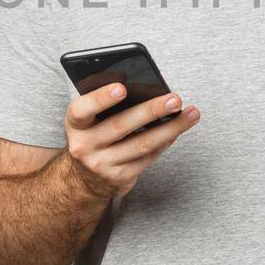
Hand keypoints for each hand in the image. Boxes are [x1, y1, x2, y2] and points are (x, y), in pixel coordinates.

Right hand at [63, 83, 199, 197]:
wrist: (85, 177)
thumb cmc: (93, 134)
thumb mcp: (88, 119)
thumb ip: (106, 104)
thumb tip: (147, 90)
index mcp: (74, 124)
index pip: (82, 109)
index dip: (101, 98)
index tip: (122, 88)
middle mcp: (84, 146)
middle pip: (121, 126)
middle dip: (151, 111)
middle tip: (174, 99)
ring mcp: (102, 165)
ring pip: (142, 144)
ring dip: (170, 128)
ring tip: (190, 113)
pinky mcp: (120, 177)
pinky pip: (148, 157)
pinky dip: (165, 141)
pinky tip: (178, 129)